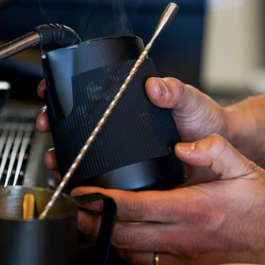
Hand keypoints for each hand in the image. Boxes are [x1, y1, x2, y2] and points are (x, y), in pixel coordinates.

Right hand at [36, 76, 232, 176]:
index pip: (93, 87)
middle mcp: (123, 122)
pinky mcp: (128, 169)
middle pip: (80, 118)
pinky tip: (72, 179)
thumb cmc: (204, 121)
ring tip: (55, 156)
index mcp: (133, 100)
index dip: (67, 87)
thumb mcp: (191, 100)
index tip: (51, 88)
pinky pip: (99, 169)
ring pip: (84, 145)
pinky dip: (81, 173)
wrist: (217, 153)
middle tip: (47, 123)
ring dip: (64, 149)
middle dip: (56, 120)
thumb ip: (176, 91)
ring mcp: (124, 145)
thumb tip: (156, 86)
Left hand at [71, 135, 264, 264]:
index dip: (103, 201)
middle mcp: (185, 239)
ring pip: (134, 255)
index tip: (84, 195)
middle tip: (76, 212)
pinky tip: (126, 248)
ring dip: (109, 241)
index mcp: (193, 209)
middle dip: (95, 223)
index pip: (135, 206)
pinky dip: (133, 258)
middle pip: (125, 234)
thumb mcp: (245, 168)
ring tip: (91, 227)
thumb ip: (214, 150)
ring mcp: (187, 261)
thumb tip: (185, 145)